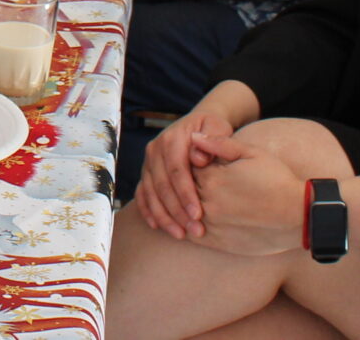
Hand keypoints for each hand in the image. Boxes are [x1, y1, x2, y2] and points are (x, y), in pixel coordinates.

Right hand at [135, 107, 237, 238]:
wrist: (198, 124)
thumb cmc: (212, 128)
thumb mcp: (218, 127)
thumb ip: (213, 139)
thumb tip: (198, 158)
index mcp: (172, 139)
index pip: (177, 170)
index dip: (186, 194)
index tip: (198, 214)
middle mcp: (155, 150)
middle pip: (162, 185)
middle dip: (177, 211)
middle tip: (195, 231)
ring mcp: (148, 163)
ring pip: (150, 193)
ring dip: (164, 216)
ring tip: (181, 234)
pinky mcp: (146, 173)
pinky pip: (142, 194)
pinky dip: (148, 211)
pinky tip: (158, 226)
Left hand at [189, 131, 311, 256]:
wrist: (298, 215)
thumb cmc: (277, 180)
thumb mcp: (252, 153)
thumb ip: (220, 143)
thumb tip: (193, 137)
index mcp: (212, 178)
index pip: (185, 167)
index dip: (189, 163)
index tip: (195, 162)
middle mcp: (206, 202)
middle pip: (181, 190)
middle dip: (182, 185)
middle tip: (186, 181)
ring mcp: (210, 224)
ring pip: (182, 213)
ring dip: (180, 207)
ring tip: (183, 201)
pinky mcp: (216, 242)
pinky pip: (189, 235)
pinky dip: (183, 227)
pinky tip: (186, 222)